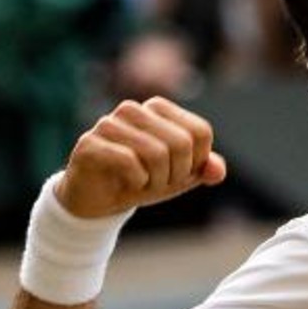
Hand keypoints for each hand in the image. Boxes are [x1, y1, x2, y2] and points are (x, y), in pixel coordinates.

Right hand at [56, 98, 226, 218]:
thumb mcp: (180, 176)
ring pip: (156, 153)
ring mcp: (108, 124)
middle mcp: (133, 110)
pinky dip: (137, 182)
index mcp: (158, 108)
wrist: (98, 200)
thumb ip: (203, 169)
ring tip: (144, 184)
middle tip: (160, 183)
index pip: (199, 132)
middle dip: (177, 174)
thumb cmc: (142, 180)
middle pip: (181, 142)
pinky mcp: (89, 143)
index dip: (196, 162)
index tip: (178, 173)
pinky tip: (128, 183)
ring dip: (156, 180)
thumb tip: (219, 171)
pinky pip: (129, 162)